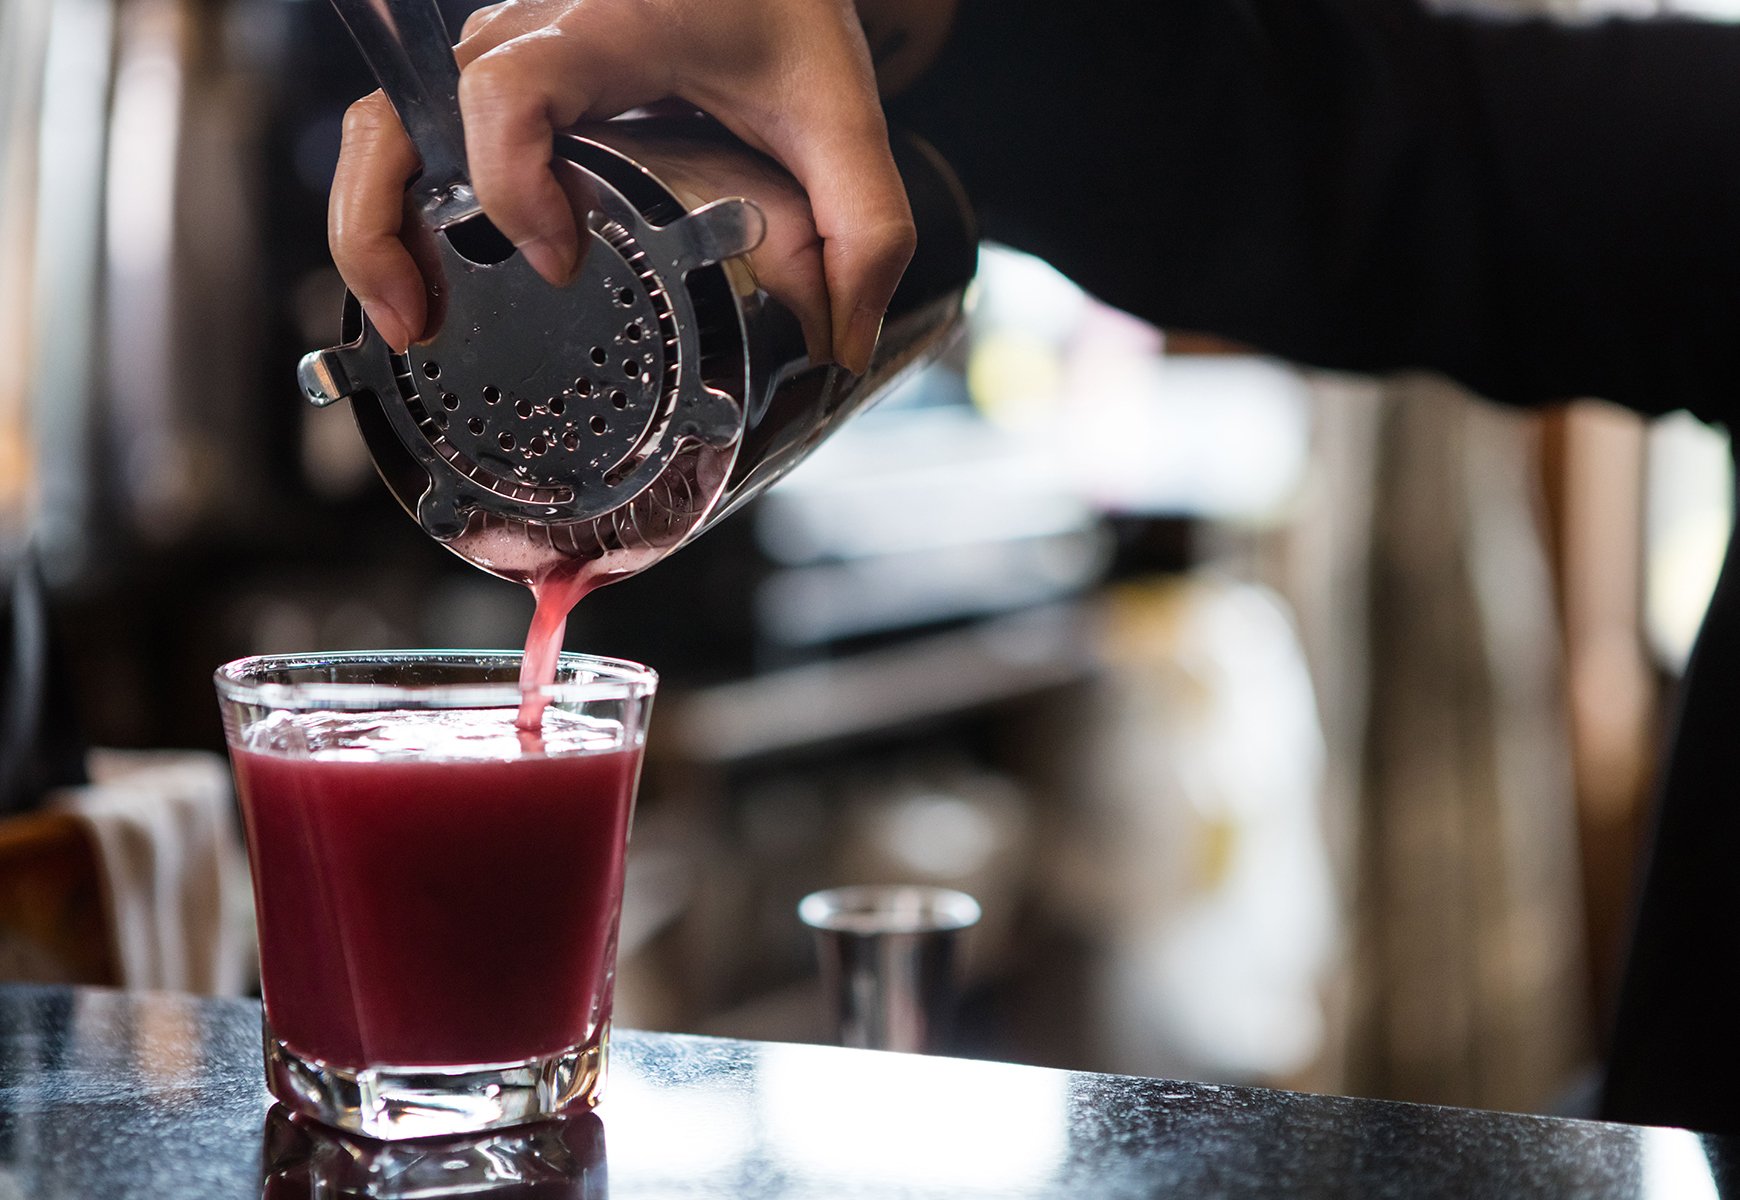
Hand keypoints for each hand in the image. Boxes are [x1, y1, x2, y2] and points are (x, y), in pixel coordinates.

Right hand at [330, 0, 925, 371]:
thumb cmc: (785, 11)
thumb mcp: (841, 116)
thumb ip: (865, 227)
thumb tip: (842, 340)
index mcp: (606, 29)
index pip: (507, 90)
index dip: (512, 181)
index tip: (562, 259)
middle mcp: (532, 34)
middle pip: (403, 114)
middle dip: (385, 223)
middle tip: (420, 320)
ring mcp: (506, 60)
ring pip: (387, 126)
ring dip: (374, 223)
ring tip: (409, 319)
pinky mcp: (503, 90)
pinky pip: (419, 137)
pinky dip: (401, 209)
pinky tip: (432, 283)